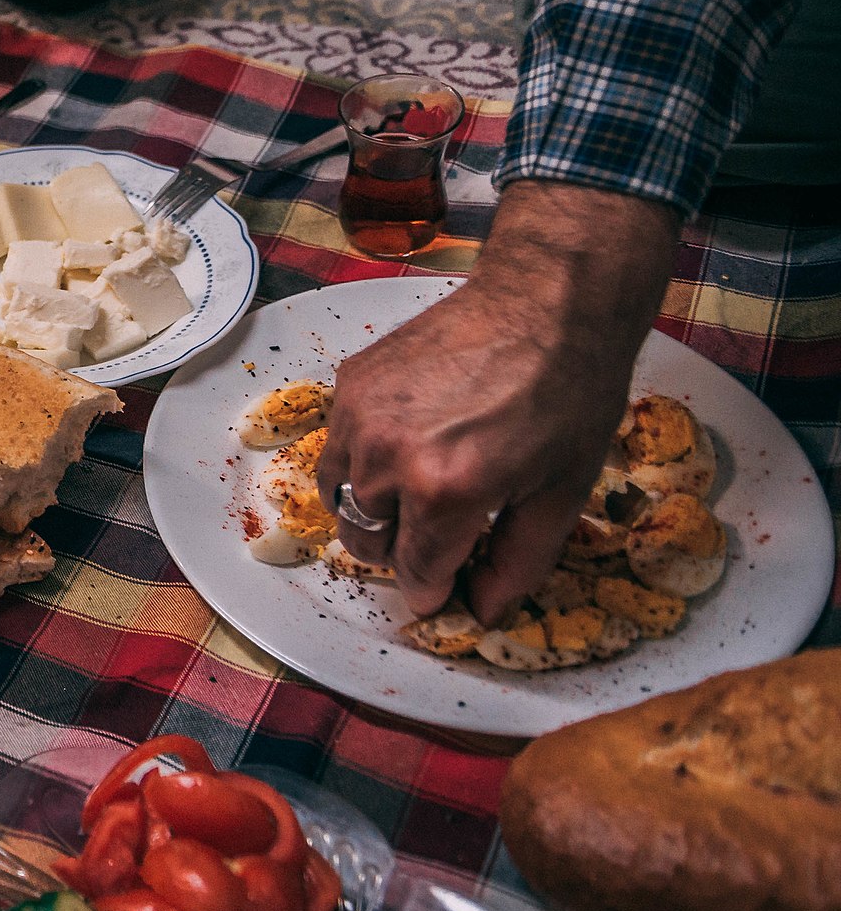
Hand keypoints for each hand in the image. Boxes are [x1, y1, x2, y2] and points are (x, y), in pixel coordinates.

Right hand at [315, 182, 678, 622]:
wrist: (547, 300)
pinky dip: (366, 460)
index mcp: (444, 491)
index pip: (414, 571)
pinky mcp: (350, 382)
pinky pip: (340, 446)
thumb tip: (483, 609)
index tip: (450, 588)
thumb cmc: (570, 394)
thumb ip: (517, 563)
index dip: (435, 590)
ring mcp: (359, 415)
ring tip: (420, 489)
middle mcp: (386, 457)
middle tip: (442, 535)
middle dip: (401, 551)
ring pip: (340, 497)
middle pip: (365, 541)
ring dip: (374, 508)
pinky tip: (413, 440)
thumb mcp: (561, 493)